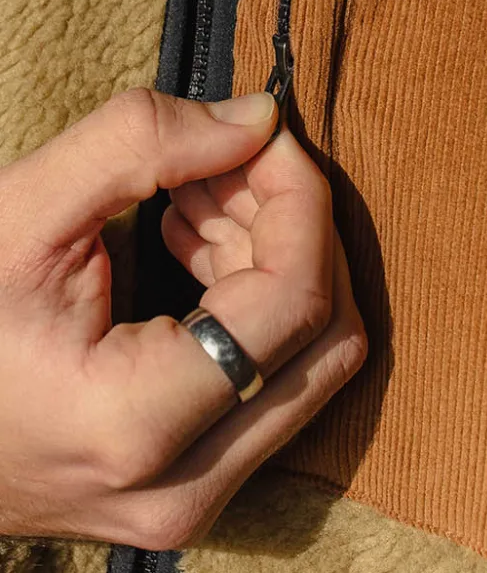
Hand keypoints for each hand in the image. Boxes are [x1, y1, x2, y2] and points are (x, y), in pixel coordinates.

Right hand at [0, 88, 366, 548]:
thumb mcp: (21, 215)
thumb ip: (140, 143)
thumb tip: (259, 119)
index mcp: (136, 425)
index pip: (295, 296)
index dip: (298, 198)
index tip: (265, 135)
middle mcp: (182, 488)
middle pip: (323, 331)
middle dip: (292, 224)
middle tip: (230, 158)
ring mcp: (190, 500)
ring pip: (309, 358)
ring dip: (275, 256)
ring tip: (201, 192)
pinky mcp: (190, 487)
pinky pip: (272, 382)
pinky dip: (253, 299)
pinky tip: (197, 242)